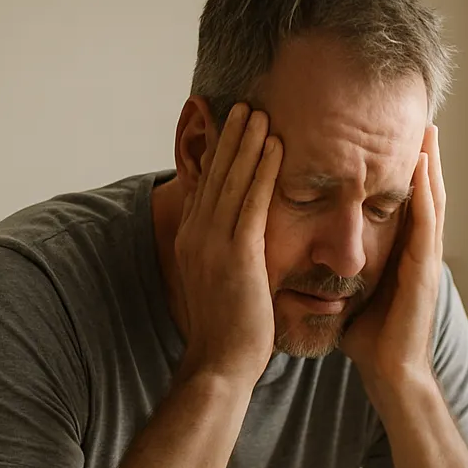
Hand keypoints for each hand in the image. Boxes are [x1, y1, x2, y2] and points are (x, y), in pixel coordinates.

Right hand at [175, 104, 282, 386]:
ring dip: (245, 143)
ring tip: (258, 111)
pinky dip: (262, 170)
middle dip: (228, 137)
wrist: (220, 364)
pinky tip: (275, 146)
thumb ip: (226, 255)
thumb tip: (238, 243)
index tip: (225, 125)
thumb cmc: (228, 332)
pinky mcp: (237, 254)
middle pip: (213, 174)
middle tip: (242, 104)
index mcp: (192, 241)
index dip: (214, 154)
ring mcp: (214, 244)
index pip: (204, 186)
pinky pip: (251, 202)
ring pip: (231, 180)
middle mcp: (197, 235)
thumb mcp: (219, 284)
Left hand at [342, 124, 444, 389]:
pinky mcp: (424, 271)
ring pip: (432, 202)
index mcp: (401, 256)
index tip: (393, 138)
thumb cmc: (369, 340)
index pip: (404, 203)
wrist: (389, 373)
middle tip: (422, 120)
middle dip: (424, 158)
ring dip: (432, 165)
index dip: (403, 171)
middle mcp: (418, 253)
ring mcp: (425, 260)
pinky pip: (427, 224)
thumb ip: (340, 270)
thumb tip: (310, 258)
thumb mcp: (350, 293)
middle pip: (424, 194)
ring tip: (430, 131)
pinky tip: (424, 168)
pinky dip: (427, 193)